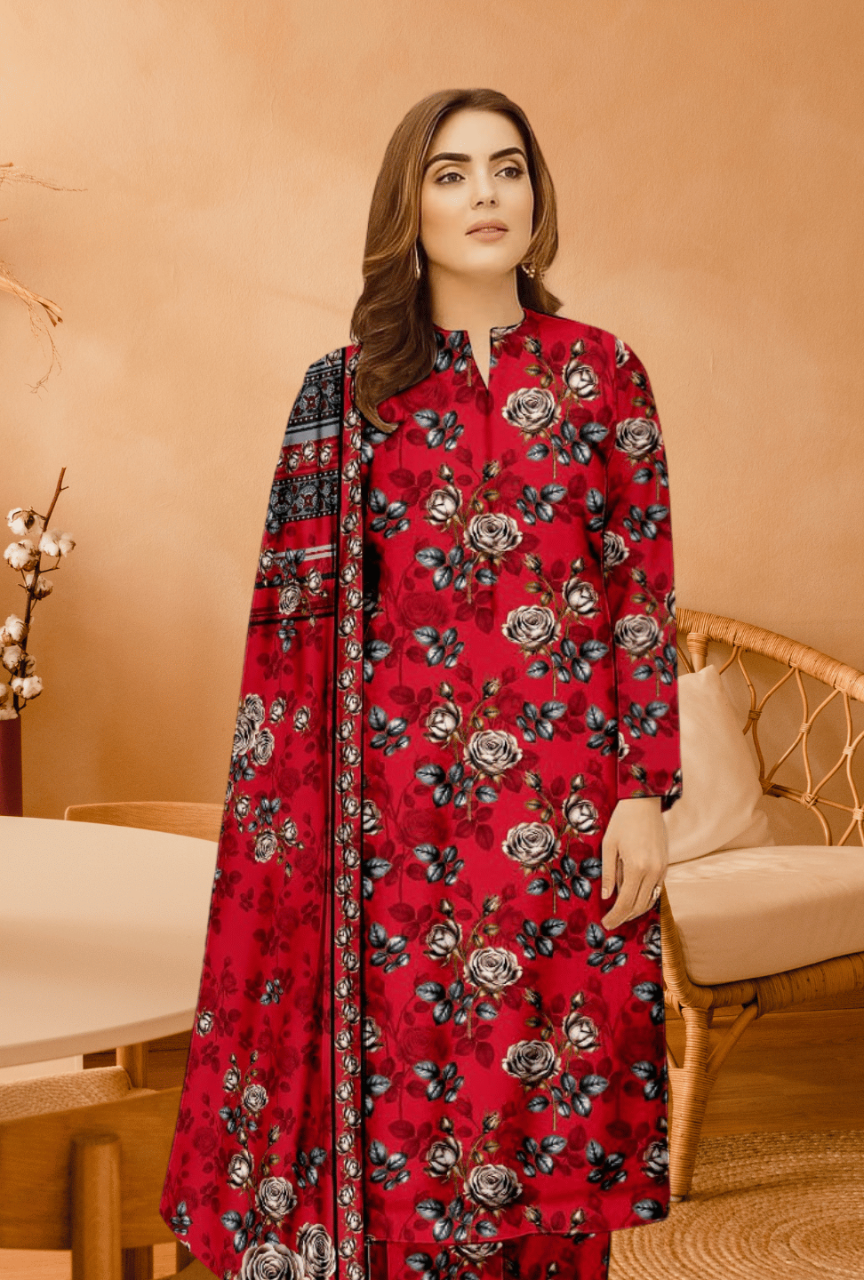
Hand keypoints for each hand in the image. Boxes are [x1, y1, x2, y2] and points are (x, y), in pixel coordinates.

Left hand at [600, 796, 667, 930]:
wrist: (644, 803)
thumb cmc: (622, 821)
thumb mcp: (608, 846)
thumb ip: (608, 873)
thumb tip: (606, 897)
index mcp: (636, 867)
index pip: (626, 902)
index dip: (615, 916)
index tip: (606, 923)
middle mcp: (653, 871)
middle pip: (640, 905)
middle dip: (625, 917)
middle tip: (611, 922)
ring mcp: (662, 869)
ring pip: (650, 899)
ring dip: (636, 910)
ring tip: (621, 913)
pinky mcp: (665, 865)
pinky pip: (656, 889)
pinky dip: (645, 898)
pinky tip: (634, 898)